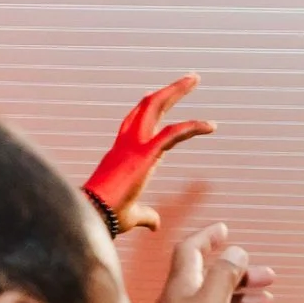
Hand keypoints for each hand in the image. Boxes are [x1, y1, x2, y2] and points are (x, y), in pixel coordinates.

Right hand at [84, 75, 215, 234]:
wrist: (93, 218)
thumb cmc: (107, 218)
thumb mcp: (133, 216)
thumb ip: (146, 216)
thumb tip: (155, 224)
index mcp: (121, 154)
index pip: (134, 122)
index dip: (146, 107)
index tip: (158, 93)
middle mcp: (126, 144)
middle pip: (146, 107)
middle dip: (167, 91)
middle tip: (188, 79)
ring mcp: (133, 147)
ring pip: (155, 108)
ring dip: (176, 90)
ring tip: (194, 78)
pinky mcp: (144, 156)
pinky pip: (172, 134)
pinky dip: (192, 127)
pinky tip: (210, 125)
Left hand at [134, 222, 274, 302]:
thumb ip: (225, 275)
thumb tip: (237, 251)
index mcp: (183, 284)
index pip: (192, 249)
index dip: (208, 236)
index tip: (225, 229)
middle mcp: (182, 300)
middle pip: (212, 277)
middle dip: (239, 273)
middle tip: (266, 274)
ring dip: (243, 299)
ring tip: (267, 300)